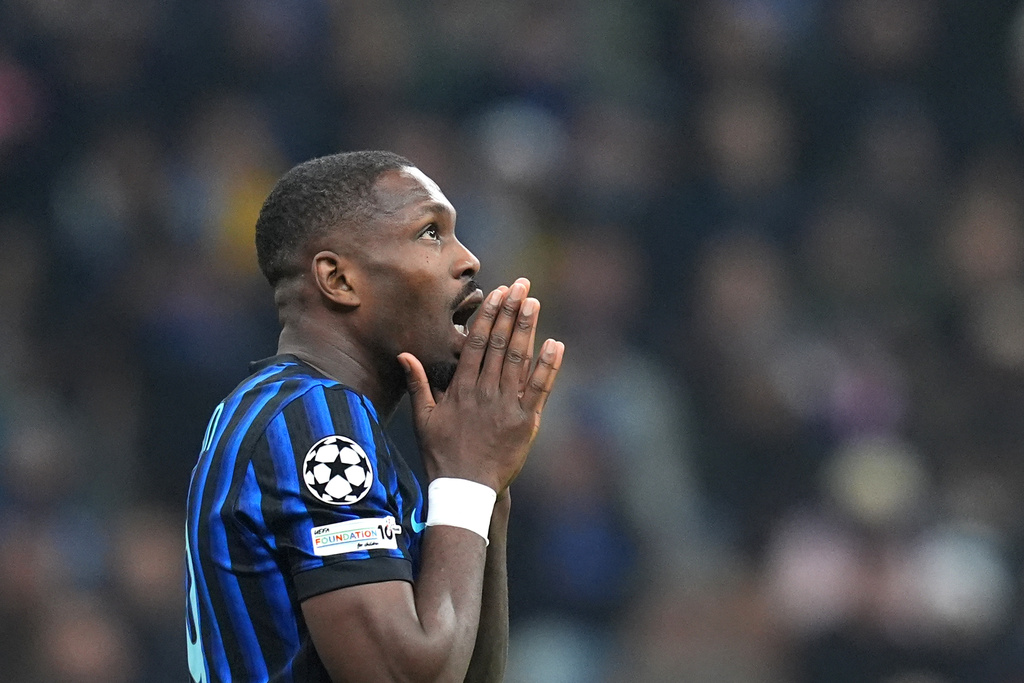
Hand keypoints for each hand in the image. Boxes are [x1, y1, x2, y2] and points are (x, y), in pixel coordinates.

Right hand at [398, 278, 564, 491]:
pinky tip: (555, 344)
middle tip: (522, 285)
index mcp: (461, 388)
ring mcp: (507, 406)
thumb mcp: (423, 418)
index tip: (498, 293)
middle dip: (511, 312)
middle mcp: (484, 392)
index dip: (488, 315)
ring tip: (534, 303)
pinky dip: (548, 366)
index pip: (476, 343)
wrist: (464, 489)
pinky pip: (539, 389)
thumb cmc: (441, 455)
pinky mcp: (526, 422)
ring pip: (518, 360)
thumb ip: (418, 384)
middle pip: (499, 344)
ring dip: (527, 329)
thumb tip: (404, 354)